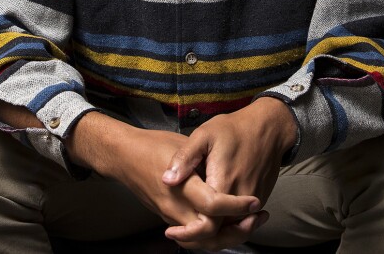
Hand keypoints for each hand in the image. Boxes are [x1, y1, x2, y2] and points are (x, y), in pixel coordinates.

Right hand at [65, 112, 260, 248]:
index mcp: (181, 186)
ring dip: (229, 235)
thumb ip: (202, 162)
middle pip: (210, 233)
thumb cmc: (154, 146)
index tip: (253, 201)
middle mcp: (176, 207)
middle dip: (238, 230)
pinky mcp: (170, 219)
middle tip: (259, 216)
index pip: (213, 206)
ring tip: (250, 222)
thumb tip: (226, 173)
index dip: (236, 206)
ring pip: (203, 240)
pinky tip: (231, 222)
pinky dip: (216, 234)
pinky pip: (195, 234)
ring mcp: (171, 217)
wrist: (124, 157)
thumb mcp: (181, 144)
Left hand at [161, 98, 296, 246]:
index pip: (206, 223)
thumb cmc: (234, 129)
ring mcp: (253, 200)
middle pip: (220, 232)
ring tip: (191, 230)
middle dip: (198, 238)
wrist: (268, 128)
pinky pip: (242, 219)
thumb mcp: (204, 135)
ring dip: (213, 234)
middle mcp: (240, 198)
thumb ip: (185, 158)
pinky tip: (211, 218)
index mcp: (223, 183)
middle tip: (177, 234)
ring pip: (232, 229)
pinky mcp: (260, 198)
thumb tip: (167, 180)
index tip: (171, 233)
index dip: (188, 233)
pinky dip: (227, 224)